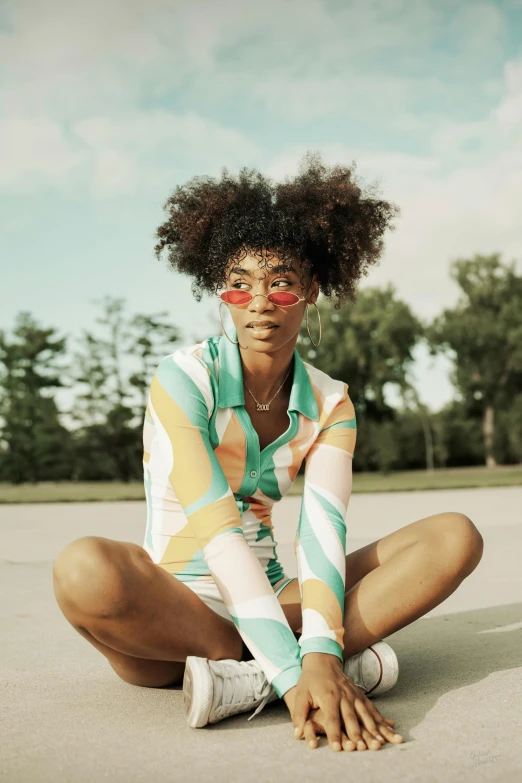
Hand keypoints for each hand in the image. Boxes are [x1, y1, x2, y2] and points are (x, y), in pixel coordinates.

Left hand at [284, 653, 402, 751]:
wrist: (323, 660)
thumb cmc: (310, 680)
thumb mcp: (301, 694)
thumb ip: (299, 714)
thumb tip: (297, 734)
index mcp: (329, 695)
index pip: (331, 718)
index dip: (334, 733)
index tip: (337, 748)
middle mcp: (344, 695)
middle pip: (351, 718)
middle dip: (356, 734)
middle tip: (360, 749)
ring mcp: (354, 695)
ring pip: (365, 714)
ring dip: (373, 729)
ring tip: (379, 743)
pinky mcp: (360, 695)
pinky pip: (371, 709)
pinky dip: (380, 720)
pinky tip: (388, 730)